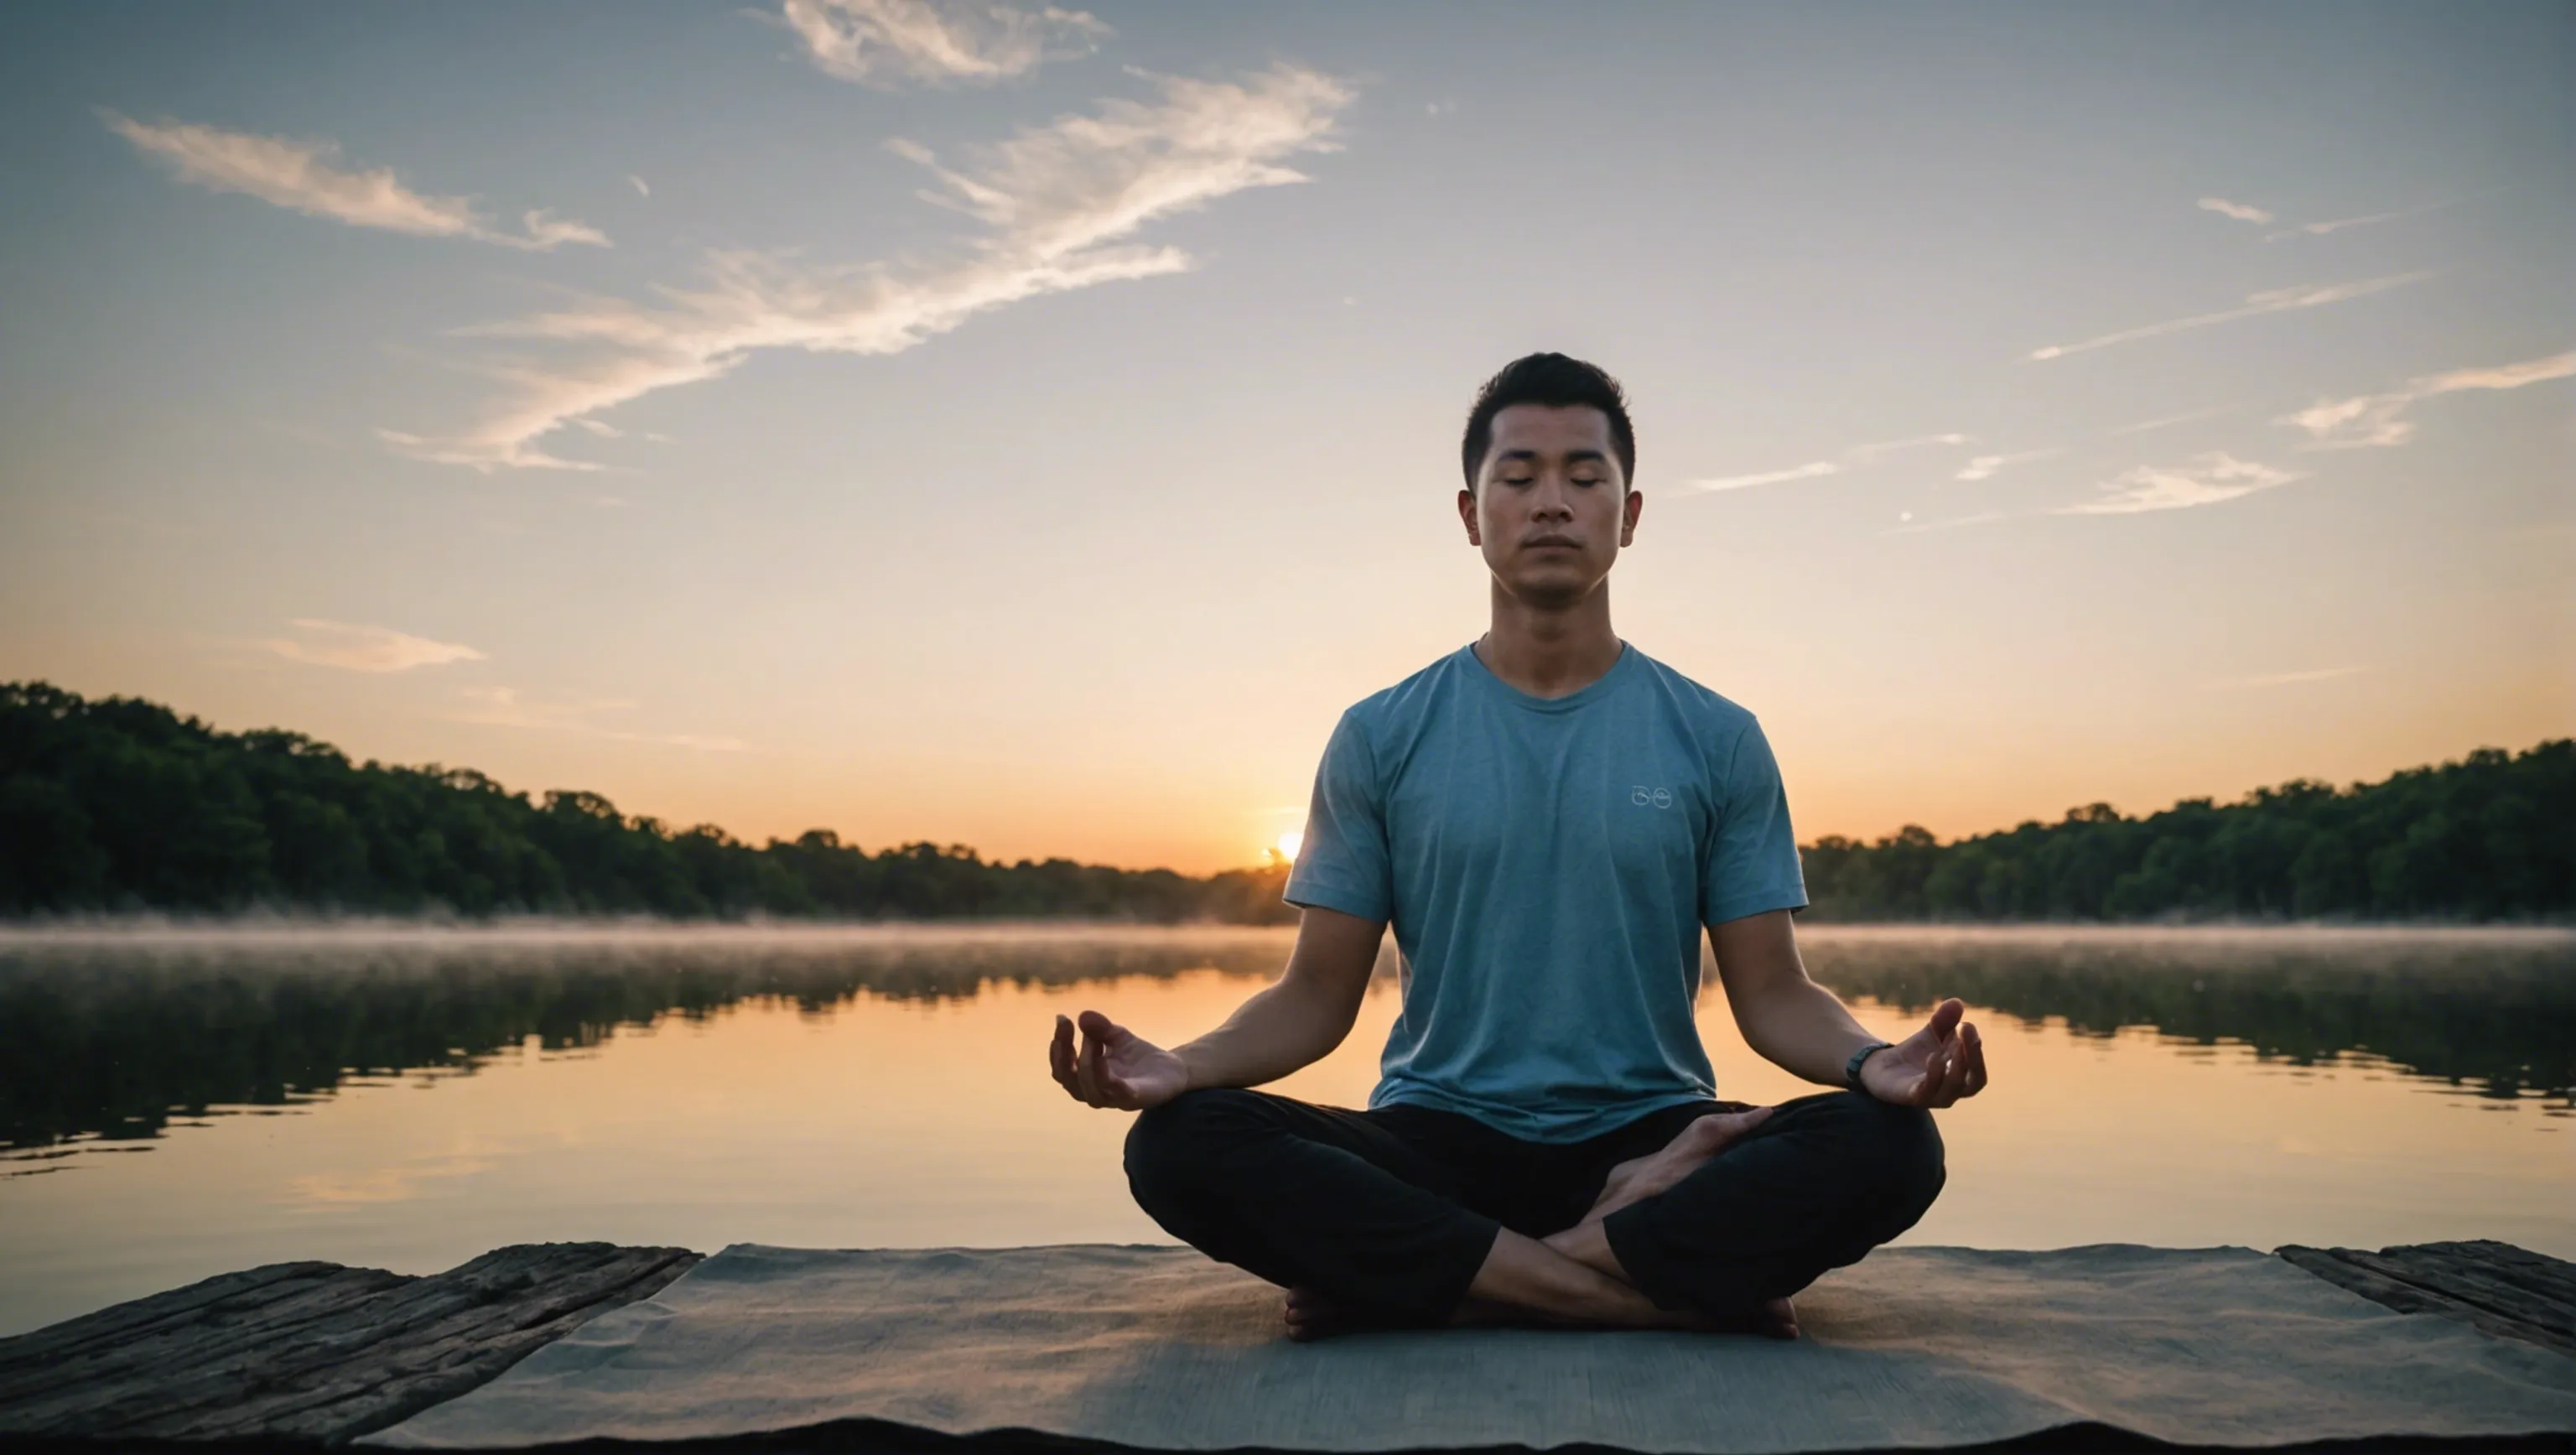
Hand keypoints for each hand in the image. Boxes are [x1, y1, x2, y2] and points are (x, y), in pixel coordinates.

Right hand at [1048, 1010, 1189, 1109]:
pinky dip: (1106, 1077)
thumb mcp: (1117, 1036)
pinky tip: (1103, 1057)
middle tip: (1067, 1026)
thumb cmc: (1139, 1056)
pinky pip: (1117, 1093)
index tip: (1061, 1019)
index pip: (1063, 1069)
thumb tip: (1083, 1015)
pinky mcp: (1136, 1099)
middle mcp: (1097, 1092)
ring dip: (1086, 1064)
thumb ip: (1101, 1028)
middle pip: (1070, 1082)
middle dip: (1063, 1054)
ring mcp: (1116, 1099)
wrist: (1174, 1069)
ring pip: (1090, 1092)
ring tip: (1091, 1038)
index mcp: (1088, 1079)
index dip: (1057, 1047)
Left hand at [1859, 998, 1986, 1108]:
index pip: (1977, 1069)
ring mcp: (1933, 1096)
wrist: (1882, 1066)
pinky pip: (1926, 1091)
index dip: (1976, 1049)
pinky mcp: (1912, 1097)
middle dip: (1973, 1057)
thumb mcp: (1932, 1032)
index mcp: (1961, 1077)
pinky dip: (1933, 1075)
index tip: (1968, 1024)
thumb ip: (1945, 1020)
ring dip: (1956, 1067)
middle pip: (1973, 1082)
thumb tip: (1957, 1002)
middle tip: (1967, 1030)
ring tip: (1954, 1045)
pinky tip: (1933, 1056)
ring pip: (1952, 1089)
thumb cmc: (1916, 1052)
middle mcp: (1951, 1090)